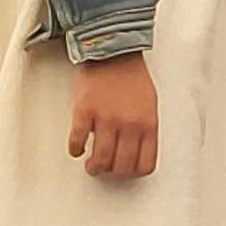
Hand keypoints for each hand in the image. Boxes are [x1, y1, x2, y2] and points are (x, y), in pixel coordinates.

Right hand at [69, 55, 160, 178]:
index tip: (125, 172)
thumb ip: (145, 129)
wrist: (112, 53)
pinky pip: (78, 141)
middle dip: (112, 173)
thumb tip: (137, 152)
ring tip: (91, 165)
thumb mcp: (150, 104)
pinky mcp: (85, 111)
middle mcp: (129, 124)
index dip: (133, 173)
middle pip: (122, 166)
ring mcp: (106, 119)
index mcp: (148, 124)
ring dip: (94, 167)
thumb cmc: (131, 77)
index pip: (145, 164)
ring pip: (101, 160)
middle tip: (106, 169)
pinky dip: (76, 150)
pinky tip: (77, 148)